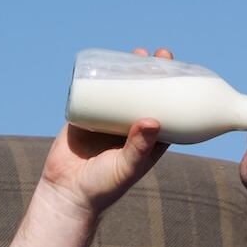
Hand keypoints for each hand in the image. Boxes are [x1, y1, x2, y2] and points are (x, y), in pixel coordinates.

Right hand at [44, 46, 174, 213]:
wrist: (65, 193)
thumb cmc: (102, 187)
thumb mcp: (126, 167)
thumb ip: (139, 148)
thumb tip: (152, 120)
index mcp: (146, 139)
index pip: (167, 109)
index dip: (176, 90)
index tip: (181, 71)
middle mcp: (129, 126)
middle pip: (146, 93)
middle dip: (154, 73)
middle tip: (159, 55)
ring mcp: (106, 120)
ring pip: (122, 89)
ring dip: (130, 70)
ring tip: (136, 53)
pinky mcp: (84, 116)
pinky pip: (95, 92)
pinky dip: (101, 77)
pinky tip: (107, 61)